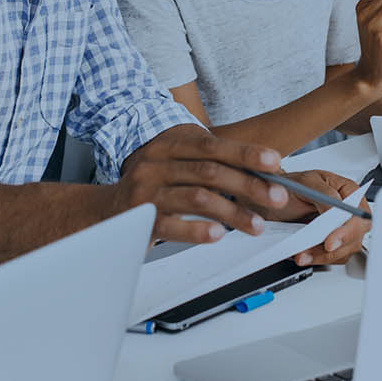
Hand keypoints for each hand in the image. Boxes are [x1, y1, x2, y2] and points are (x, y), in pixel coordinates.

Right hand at [113, 126, 290, 243]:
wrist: (105, 211)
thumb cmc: (151, 189)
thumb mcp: (177, 168)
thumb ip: (210, 167)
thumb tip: (261, 174)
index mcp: (169, 146)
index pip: (213, 146)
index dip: (246, 153)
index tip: (275, 162)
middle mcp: (156, 164)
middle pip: (210, 171)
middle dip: (249, 185)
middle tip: (277, 197)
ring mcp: (147, 192)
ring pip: (197, 197)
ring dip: (233, 212)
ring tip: (256, 224)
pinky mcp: (141, 220)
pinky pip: (173, 225)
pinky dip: (198, 230)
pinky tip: (218, 234)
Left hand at [273, 170, 369, 265]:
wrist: (274, 200)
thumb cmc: (291, 186)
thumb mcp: (305, 183)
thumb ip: (324, 194)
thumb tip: (335, 210)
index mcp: (348, 191)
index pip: (359, 215)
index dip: (348, 231)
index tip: (330, 242)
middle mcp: (348, 211)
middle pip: (355, 237)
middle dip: (334, 249)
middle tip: (312, 252)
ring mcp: (340, 228)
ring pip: (344, 251)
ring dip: (322, 257)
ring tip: (302, 255)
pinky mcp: (330, 243)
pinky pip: (332, 257)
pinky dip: (317, 259)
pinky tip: (303, 255)